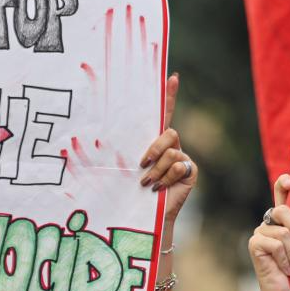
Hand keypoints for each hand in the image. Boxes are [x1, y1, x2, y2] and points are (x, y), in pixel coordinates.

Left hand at [139, 74, 196, 222]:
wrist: (145, 214)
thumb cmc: (132, 190)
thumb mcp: (128, 166)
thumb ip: (129, 151)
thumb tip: (99, 137)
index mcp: (155, 140)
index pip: (164, 113)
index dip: (169, 95)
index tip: (172, 76)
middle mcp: (171, 146)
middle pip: (168, 132)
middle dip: (154, 148)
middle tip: (142, 164)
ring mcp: (182, 158)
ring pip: (171, 152)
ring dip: (157, 170)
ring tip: (148, 183)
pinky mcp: (190, 171)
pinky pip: (179, 165)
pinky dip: (167, 177)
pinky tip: (160, 188)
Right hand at [248, 174, 289, 290]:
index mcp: (285, 219)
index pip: (281, 191)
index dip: (284, 183)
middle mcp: (271, 222)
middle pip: (284, 210)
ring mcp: (261, 233)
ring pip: (283, 232)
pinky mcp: (254, 245)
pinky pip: (275, 245)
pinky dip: (285, 259)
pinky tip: (288, 271)